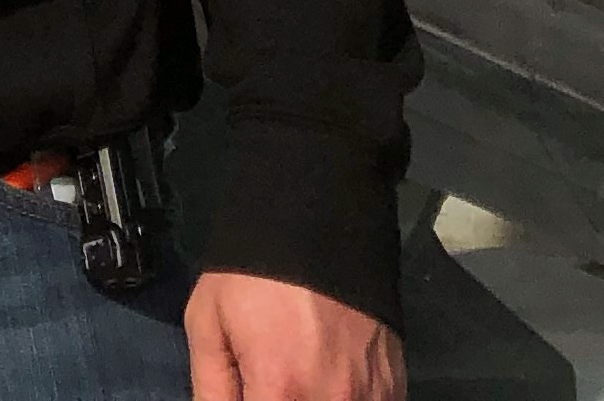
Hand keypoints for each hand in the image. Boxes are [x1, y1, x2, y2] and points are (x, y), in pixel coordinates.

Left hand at [185, 270, 403, 400]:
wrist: (317, 221)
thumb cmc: (251, 274)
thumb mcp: (209, 322)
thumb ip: (211, 389)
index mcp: (281, 391)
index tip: (251, 390)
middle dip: (279, 397)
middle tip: (270, 377)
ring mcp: (370, 398)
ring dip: (314, 397)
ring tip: (299, 373)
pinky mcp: (394, 388)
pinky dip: (348, 400)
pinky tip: (330, 379)